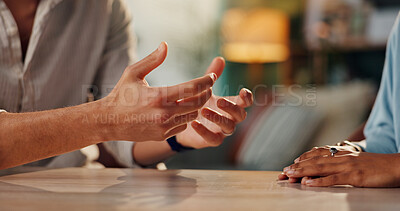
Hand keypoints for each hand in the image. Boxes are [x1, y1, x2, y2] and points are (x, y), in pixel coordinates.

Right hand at [97, 42, 215, 141]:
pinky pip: (183, 126)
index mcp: (159, 96)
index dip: (206, 81)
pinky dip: (185, 117)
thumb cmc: (121, 94)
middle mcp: (164, 114)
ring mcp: (165, 127)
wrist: (108, 121)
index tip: (212, 77)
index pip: (192, 88)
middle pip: (198, 103)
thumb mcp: (133, 73)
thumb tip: (165, 45)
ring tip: (195, 97)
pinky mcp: (163, 135)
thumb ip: (152, 59)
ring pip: (193, 116)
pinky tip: (180, 111)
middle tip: (208, 87)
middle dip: (207, 93)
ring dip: (197, 106)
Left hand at [176, 57, 253, 148]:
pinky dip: (204, 132)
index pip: (245, 102)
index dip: (247, 98)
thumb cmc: (199, 102)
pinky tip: (194, 123)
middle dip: (232, 108)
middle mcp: (231, 118)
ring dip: (218, 118)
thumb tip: (220, 58)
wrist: (184, 122)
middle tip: (219, 100)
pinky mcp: (212, 140)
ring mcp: (223, 131)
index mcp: (232, 104)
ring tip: (204, 110)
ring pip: (229, 127)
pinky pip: (213, 139)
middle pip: (240, 115)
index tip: (243, 92)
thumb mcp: (205, 88)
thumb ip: (213, 75)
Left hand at [278, 145, 357, 182]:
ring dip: (303, 171)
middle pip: (316, 160)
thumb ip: (346, 160)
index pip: (320, 153)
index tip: (293, 162)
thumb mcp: (361, 160)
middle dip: (298, 165)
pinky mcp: (354, 176)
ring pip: (320, 167)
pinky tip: (308, 183)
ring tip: (290, 175)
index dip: (305, 157)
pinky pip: (333, 178)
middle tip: (285, 170)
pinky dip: (319, 180)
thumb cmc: (380, 166)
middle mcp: (343, 157)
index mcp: (344, 153)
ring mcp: (348, 166)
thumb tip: (334, 162)